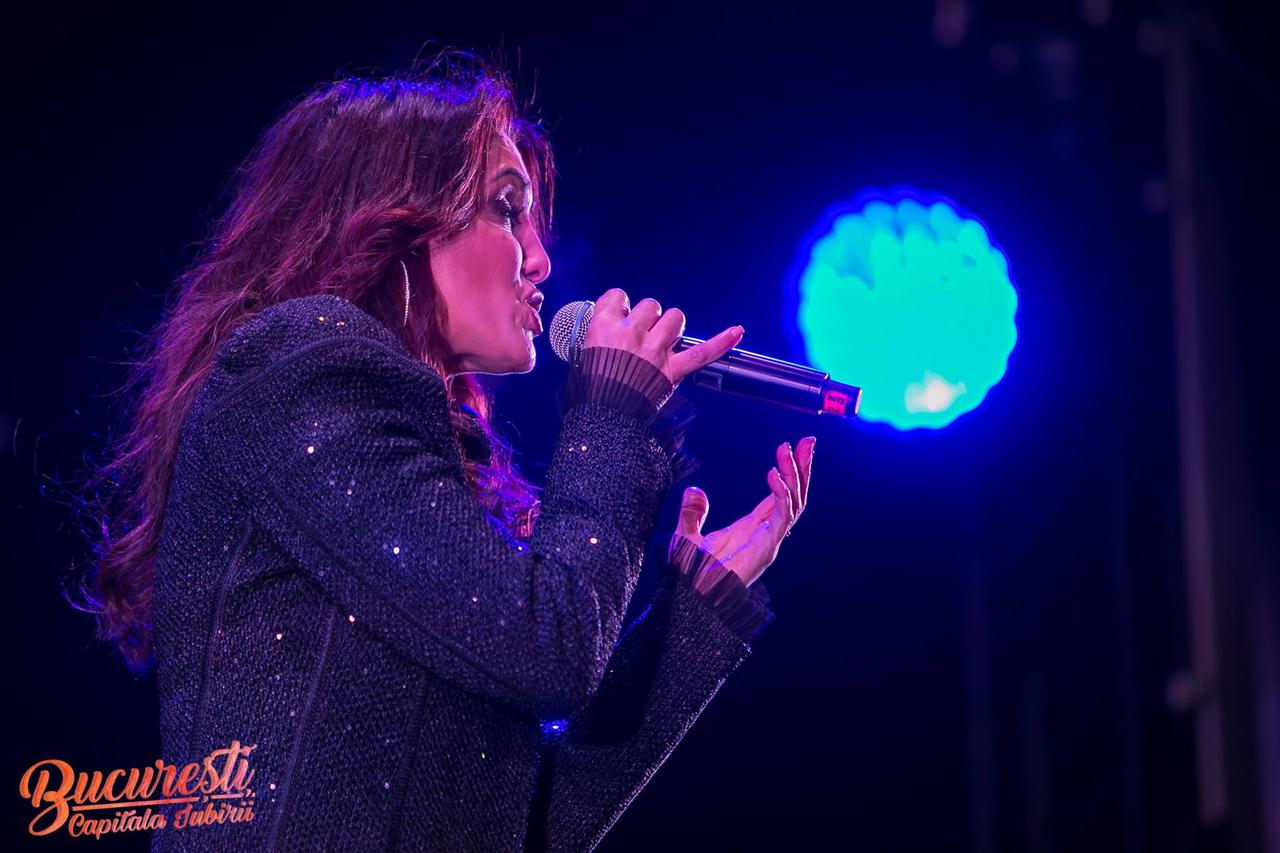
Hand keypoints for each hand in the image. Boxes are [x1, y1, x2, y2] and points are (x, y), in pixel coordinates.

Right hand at [582, 288, 744, 386]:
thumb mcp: (582, 357)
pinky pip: (702, 352)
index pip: (617, 296)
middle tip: (642, 336)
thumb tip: (610, 329)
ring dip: (671, 326)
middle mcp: (631, 333)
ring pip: (675, 318)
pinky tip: (737, 331)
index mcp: (603, 327)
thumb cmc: (590, 392)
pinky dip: (721, 343)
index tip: (621, 317)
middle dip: (649, 318)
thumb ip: (599, 337)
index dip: (621, 306)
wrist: (603, 420)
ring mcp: (654, 351)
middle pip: (650, 305)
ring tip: (664, 340)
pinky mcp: (672, 370)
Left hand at [672, 436, 815, 587]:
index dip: (788, 472)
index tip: (793, 447)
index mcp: (752, 528)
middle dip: (802, 467)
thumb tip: (694, 490)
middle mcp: (766, 533)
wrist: (692, 598)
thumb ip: (692, 514)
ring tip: (787, 449)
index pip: (779, 495)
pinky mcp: (767, 547)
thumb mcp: (686, 536)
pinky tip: (773, 473)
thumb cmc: (691, 576)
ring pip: (794, 502)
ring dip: (794, 474)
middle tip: (808, 440)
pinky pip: (783, 516)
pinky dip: (781, 494)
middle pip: (794, 495)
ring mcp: (769, 540)